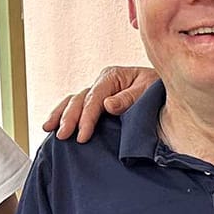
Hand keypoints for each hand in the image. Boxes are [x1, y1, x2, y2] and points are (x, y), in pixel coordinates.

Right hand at [42, 66, 157, 141]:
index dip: (87, 117)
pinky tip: (51, 125)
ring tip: (48, 129)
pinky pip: (76, 108)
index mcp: (112, 76)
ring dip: (59, 115)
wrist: (165, 92)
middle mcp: (101, 83)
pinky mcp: (96, 104)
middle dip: (69, 118)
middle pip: (79, 100)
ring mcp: (97, 92)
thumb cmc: (159, 91)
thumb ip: (129, 98)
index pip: (94, 98)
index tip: (82, 136)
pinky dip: (63, 115)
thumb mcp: (149, 91)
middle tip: (63, 136)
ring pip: (72, 102)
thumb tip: (107, 105)